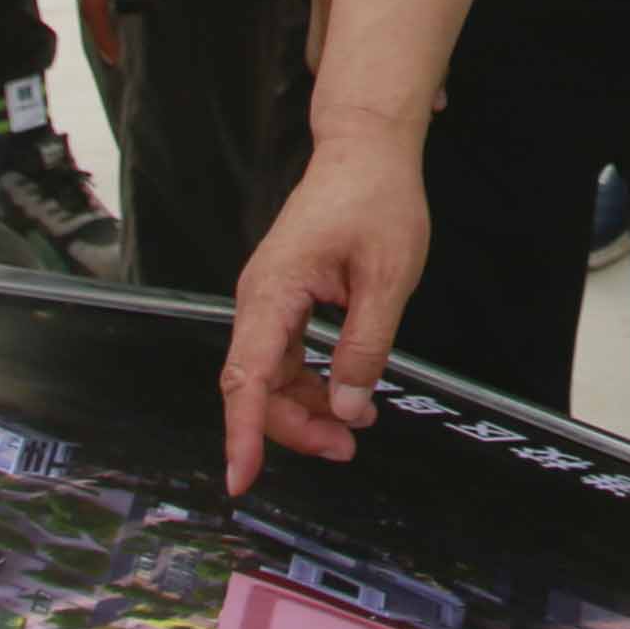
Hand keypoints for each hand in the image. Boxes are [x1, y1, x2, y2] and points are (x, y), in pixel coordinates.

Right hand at [216, 134, 431, 493]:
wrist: (365, 149)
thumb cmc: (376, 199)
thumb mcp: (387, 277)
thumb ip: (366, 346)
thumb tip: (346, 406)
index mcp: (274, 290)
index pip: (247, 377)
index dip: (243, 434)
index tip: (241, 480)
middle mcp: (259, 298)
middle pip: (256, 385)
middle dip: (293, 427)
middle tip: (346, 449)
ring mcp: (268, 298)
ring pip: (270, 375)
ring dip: (304, 409)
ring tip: (353, 429)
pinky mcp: (283, 298)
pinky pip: (284, 355)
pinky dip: (310, 382)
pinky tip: (344, 395)